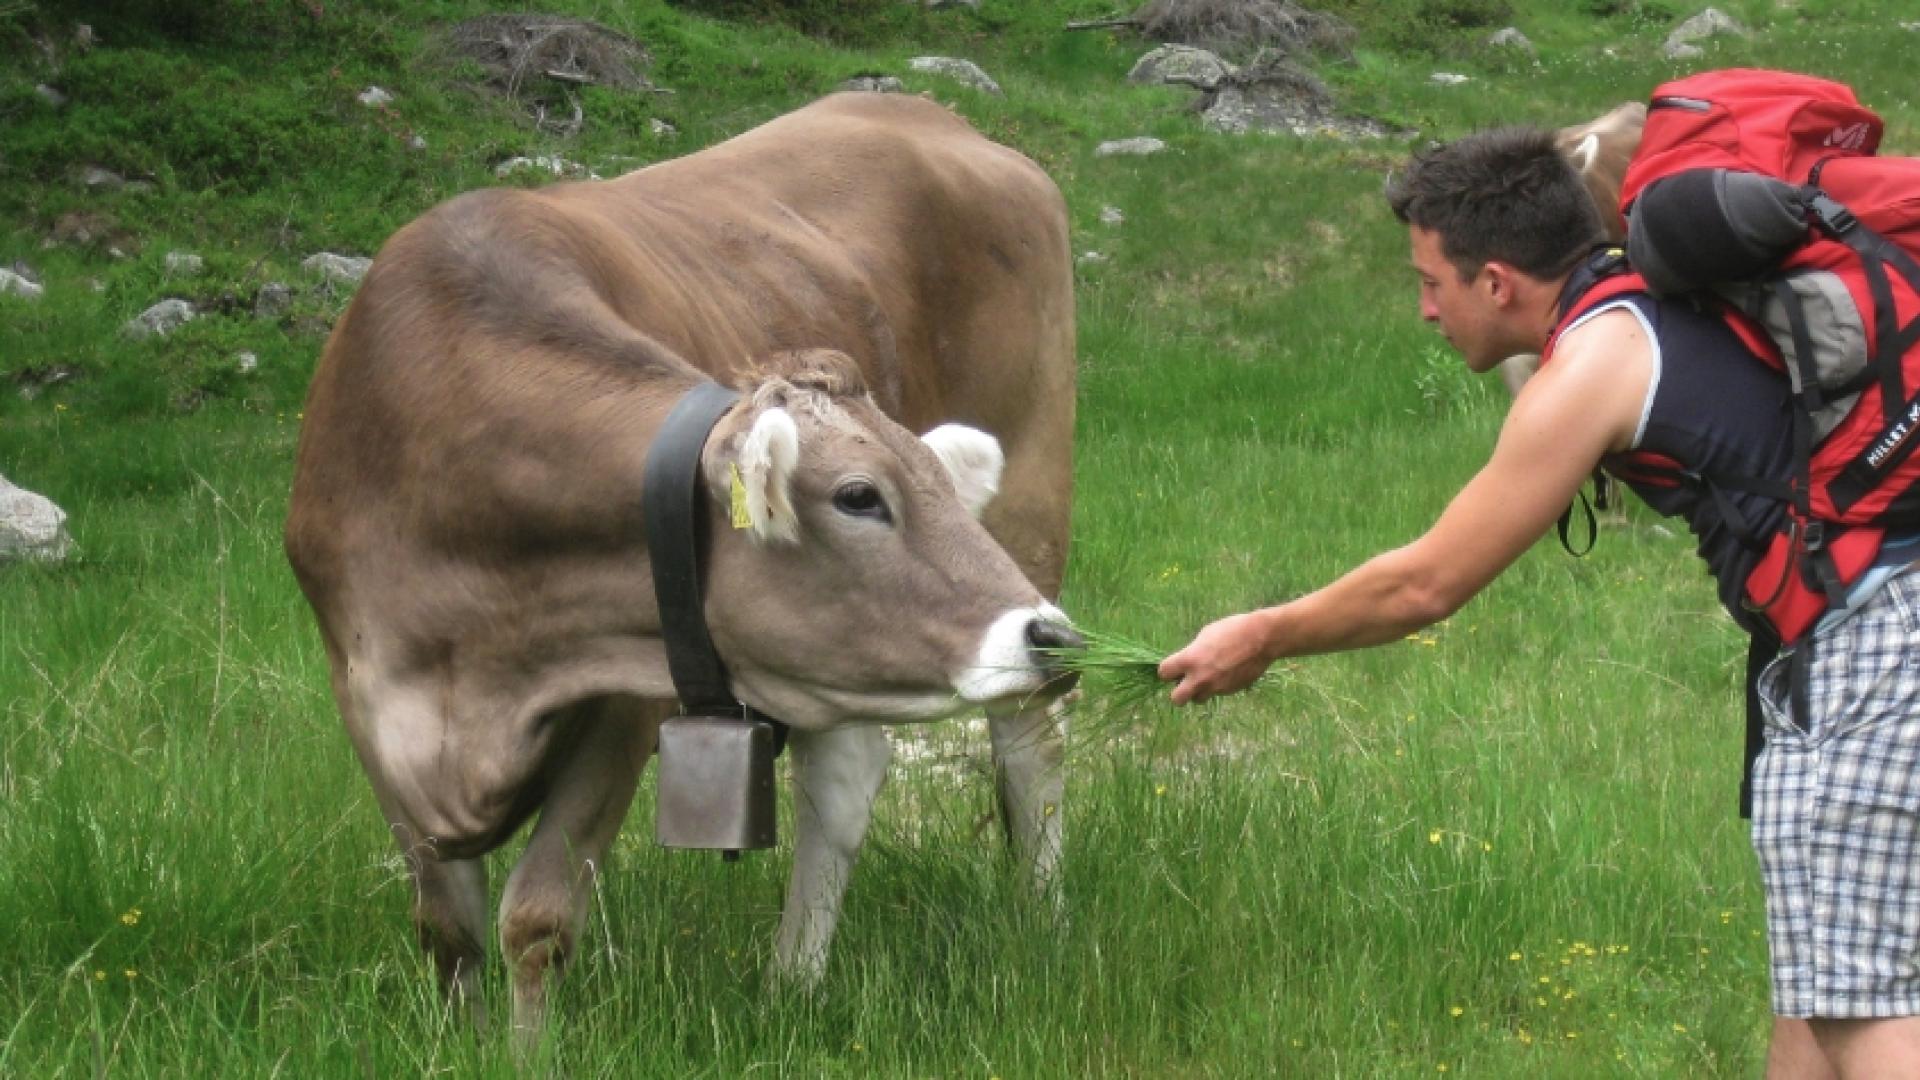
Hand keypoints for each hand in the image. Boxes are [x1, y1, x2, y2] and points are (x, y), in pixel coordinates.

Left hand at [1158, 612, 1275, 705]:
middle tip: (1185, 681)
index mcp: (1189, 660)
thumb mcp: (1205, 635)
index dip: (1167, 670)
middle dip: (1178, 692)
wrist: (1262, 639)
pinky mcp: (1230, 691)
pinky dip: (1217, 687)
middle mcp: (1200, 678)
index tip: (1173, 667)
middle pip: (1176, 699)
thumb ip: (1192, 652)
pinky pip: (1217, 693)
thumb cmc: (1232, 630)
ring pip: (1198, 699)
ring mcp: (1216, 687)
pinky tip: (1226, 673)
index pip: (1164, 673)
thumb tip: (1187, 662)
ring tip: (1208, 677)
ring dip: (1198, 691)